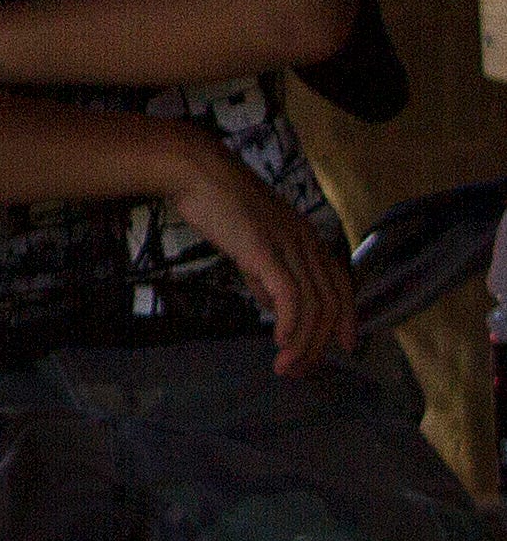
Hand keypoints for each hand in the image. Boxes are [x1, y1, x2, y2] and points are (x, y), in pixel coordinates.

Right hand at [161, 137, 353, 374]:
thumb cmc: (215, 200)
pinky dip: (290, 324)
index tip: (342, 348)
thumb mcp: (250, 240)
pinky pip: (289, 295)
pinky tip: (279, 342)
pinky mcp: (265, 250)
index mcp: (306, 237)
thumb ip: (265, 273)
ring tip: (286, 367)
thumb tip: (273, 306)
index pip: (340, 285)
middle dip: (321, 343)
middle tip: (302, 370)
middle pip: (331, 303)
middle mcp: (307, 242)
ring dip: (302, 344)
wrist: (194, 170)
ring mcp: (288, 245)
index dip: (346, 319)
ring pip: (313, 305)